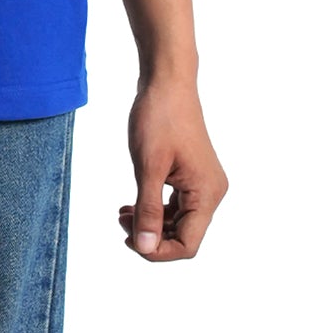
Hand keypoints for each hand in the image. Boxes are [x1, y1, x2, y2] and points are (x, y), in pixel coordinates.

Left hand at [119, 75, 227, 260]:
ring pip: (178, 221)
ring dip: (151, 222)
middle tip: (121, 223)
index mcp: (206, 193)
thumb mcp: (148, 166)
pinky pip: (176, 203)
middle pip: (184, 235)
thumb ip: (147, 209)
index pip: (188, 244)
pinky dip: (155, 208)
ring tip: (122, 214)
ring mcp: (203, 183)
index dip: (159, 250)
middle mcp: (211, 192)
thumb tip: (144, 247)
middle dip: (152, 236)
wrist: (167, 81)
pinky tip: (132, 204)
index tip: (130, 241)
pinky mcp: (192, 174)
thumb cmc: (158, 117)